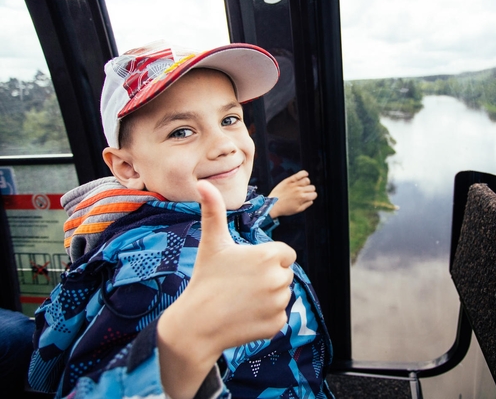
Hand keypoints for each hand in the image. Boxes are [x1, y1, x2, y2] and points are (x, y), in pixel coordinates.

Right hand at [157, 180, 295, 397]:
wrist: (196, 325)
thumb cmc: (205, 279)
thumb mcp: (212, 243)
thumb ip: (214, 211)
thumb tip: (202, 183)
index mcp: (269, 255)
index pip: (286, 254)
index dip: (268, 258)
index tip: (247, 265)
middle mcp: (279, 279)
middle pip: (285, 274)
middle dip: (268, 277)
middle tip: (241, 284)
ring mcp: (279, 304)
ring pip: (282, 295)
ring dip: (268, 297)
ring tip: (241, 299)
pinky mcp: (278, 325)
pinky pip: (278, 316)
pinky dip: (265, 317)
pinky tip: (244, 315)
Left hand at [268, 170, 317, 217]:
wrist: (272, 205)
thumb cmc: (284, 208)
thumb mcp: (297, 210)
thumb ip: (306, 205)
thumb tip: (311, 200)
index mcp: (302, 198)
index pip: (314, 194)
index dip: (312, 196)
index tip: (309, 196)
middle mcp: (299, 190)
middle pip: (312, 187)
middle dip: (310, 190)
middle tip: (305, 192)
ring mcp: (294, 184)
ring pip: (307, 180)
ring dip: (306, 183)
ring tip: (302, 186)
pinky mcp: (289, 180)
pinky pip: (300, 174)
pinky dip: (304, 173)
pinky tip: (305, 175)